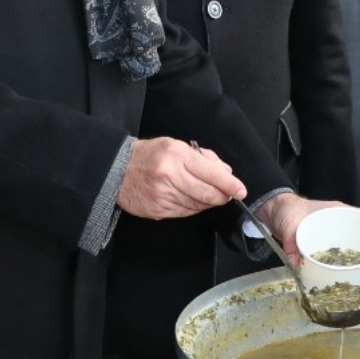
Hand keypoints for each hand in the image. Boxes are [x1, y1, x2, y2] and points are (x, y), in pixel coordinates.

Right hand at [117, 138, 243, 219]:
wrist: (117, 170)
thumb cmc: (150, 155)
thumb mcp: (177, 146)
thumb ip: (204, 158)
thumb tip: (226, 172)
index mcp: (177, 156)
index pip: (211, 173)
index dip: (230, 184)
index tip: (241, 191)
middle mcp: (170, 176)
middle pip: (207, 194)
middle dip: (222, 196)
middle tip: (228, 195)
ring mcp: (163, 195)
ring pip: (197, 205)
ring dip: (207, 202)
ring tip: (206, 194)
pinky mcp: (158, 210)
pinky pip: (185, 213)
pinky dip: (193, 208)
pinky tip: (190, 199)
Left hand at [253, 194, 359, 273]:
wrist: (277, 212)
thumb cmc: (288, 210)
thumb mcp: (290, 224)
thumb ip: (292, 241)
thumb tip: (296, 261)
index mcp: (338, 213)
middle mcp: (341, 223)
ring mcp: (336, 234)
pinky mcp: (328, 245)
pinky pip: (346, 254)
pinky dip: (352, 264)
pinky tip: (353, 275)